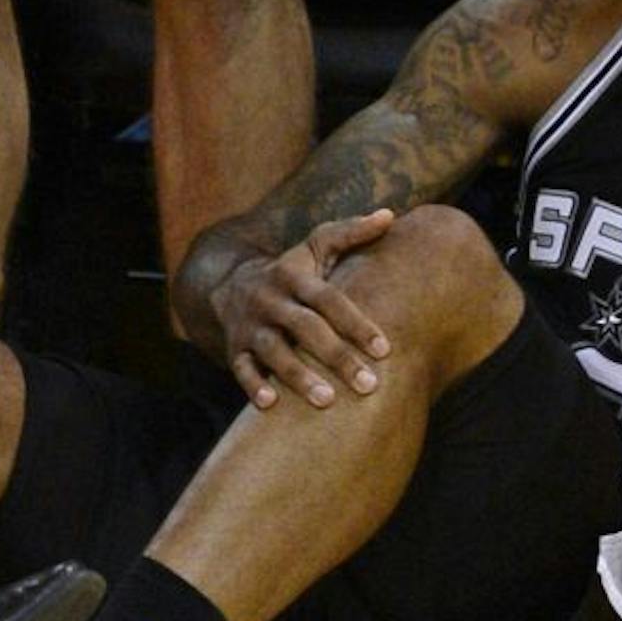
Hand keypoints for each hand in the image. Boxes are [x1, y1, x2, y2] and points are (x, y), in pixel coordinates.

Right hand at [211, 210, 394, 409]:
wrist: (231, 285)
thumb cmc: (291, 271)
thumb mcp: (315, 246)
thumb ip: (351, 232)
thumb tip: (389, 215)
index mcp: (294, 276)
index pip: (329, 300)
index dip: (356, 323)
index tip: (384, 350)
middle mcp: (271, 299)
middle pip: (306, 328)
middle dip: (337, 357)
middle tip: (368, 385)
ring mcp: (250, 325)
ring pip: (274, 352)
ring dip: (298, 377)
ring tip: (327, 401)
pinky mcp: (234, 348)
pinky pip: (241, 369)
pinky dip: (253, 386)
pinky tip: (272, 405)